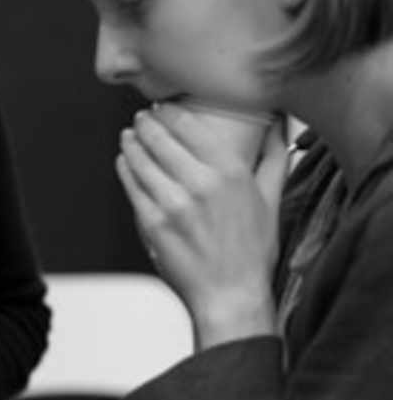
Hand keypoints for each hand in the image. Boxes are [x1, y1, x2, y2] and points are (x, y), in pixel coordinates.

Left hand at [115, 109, 283, 346]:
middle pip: (161, 140)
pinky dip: (125, 169)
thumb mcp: (273, 199)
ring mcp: (173, 204)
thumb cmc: (253, 249)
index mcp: (231, 173)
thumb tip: (277, 125)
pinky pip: (132, 187)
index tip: (164, 106)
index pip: (191, 128)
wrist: (230, 293)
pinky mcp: (152, 223)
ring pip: (141, 160)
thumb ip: (273, 158)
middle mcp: (200, 184)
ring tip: (129, 135)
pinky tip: (124, 161)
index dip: (171, 113)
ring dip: (132, 143)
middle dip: (147, 124)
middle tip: (141, 117)